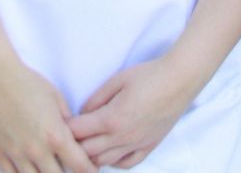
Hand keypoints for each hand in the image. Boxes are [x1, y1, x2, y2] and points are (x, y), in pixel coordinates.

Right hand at [0, 59, 98, 172]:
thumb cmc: (27, 82)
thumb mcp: (56, 97)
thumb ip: (67, 122)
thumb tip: (73, 137)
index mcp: (55, 135)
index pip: (79, 165)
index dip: (88, 170)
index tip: (90, 168)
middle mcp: (37, 150)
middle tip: (67, 164)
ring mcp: (16, 155)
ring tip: (48, 167)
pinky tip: (29, 170)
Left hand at [68, 58, 193, 168]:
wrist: (179, 80)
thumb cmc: (149, 76)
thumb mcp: (117, 80)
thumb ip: (96, 98)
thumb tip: (82, 113)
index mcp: (112, 119)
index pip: (79, 132)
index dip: (67, 127)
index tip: (61, 120)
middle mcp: (122, 137)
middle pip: (87, 152)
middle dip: (75, 143)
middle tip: (71, 132)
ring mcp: (136, 145)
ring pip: (104, 162)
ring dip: (92, 154)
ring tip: (87, 141)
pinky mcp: (148, 147)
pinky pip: (126, 164)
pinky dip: (113, 161)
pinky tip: (109, 151)